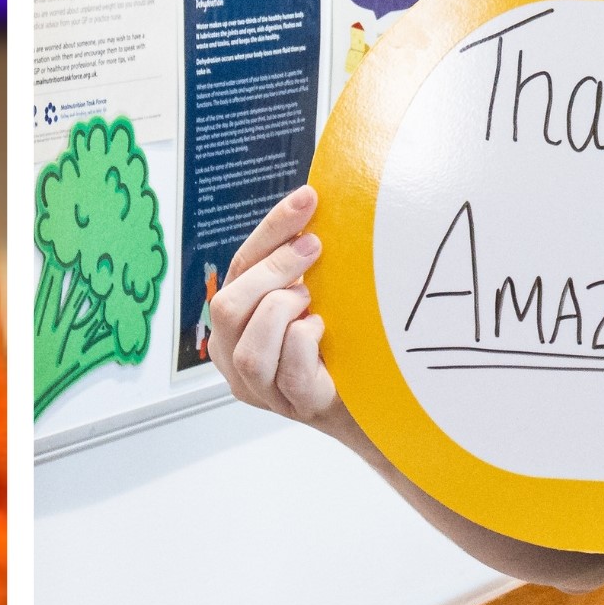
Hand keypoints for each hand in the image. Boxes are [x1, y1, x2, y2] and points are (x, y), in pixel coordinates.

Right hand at [195, 186, 358, 442]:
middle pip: (225, 306)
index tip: (306, 199)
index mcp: (234, 322)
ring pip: (248, 347)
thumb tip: (314, 208)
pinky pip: (287, 370)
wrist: (379, 403)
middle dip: (272, 269)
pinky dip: (305, 341)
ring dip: (283, 310)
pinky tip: (322, 329)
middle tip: (315, 248)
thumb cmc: (341, 345)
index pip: (238, 269)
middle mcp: (234, 357)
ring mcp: (261, 388)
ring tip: (313, 299)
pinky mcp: (294, 405)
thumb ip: (300, 267)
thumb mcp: (314, 298)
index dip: (270, 230)